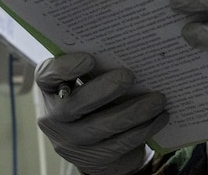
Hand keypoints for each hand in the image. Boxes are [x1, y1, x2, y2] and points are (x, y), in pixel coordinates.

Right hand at [35, 53, 168, 174]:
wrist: (97, 142)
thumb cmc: (94, 97)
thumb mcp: (88, 80)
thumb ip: (97, 66)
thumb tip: (128, 48)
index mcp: (49, 89)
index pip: (47, 76)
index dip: (65, 68)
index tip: (90, 59)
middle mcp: (53, 117)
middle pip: (73, 105)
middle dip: (103, 90)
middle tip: (129, 75)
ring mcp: (70, 142)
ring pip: (100, 128)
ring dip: (133, 112)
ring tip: (158, 99)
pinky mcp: (92, 159)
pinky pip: (119, 145)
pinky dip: (143, 130)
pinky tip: (160, 117)